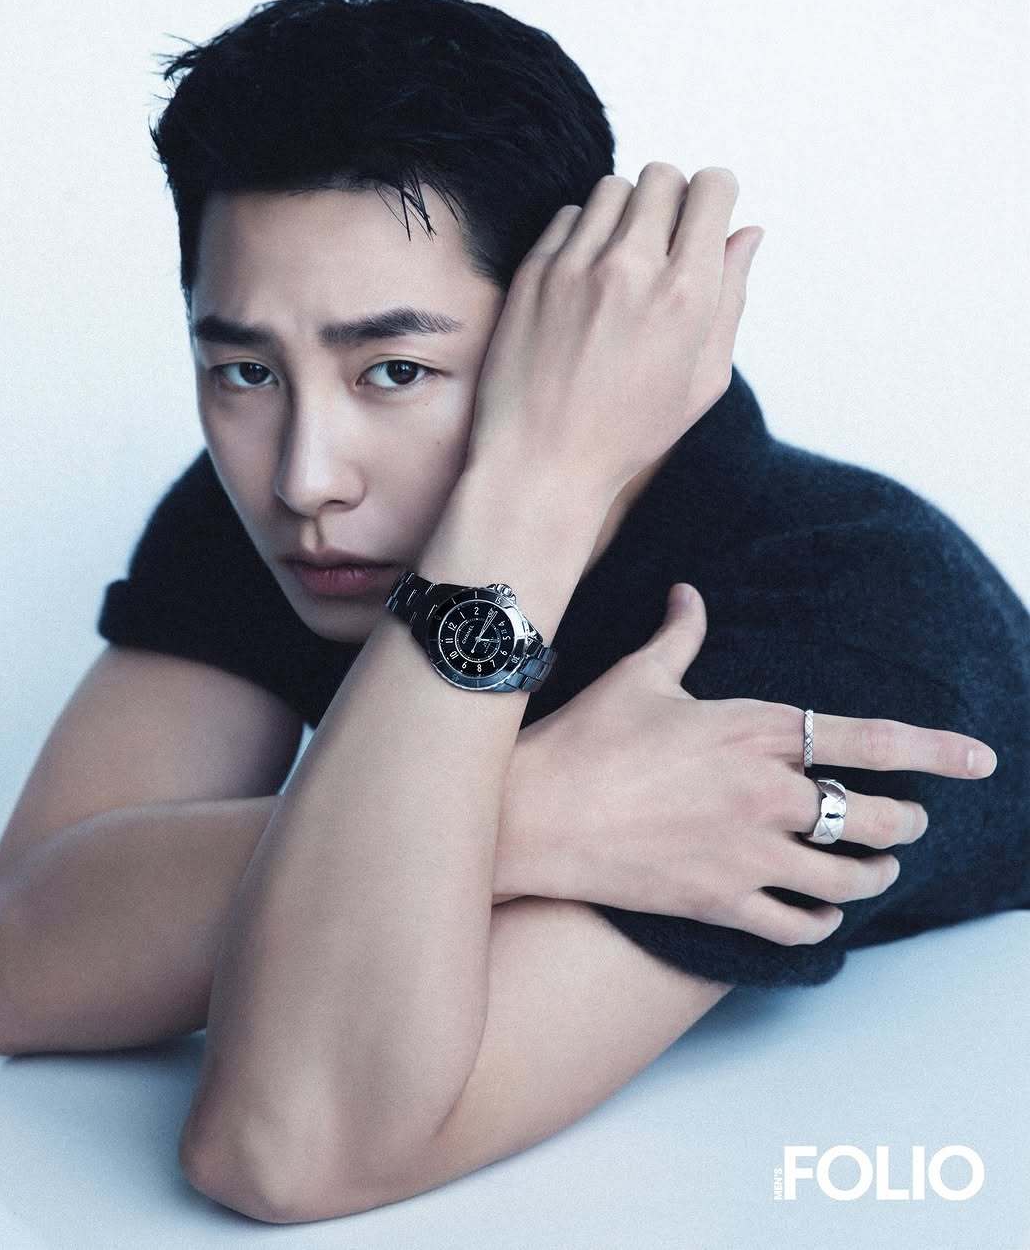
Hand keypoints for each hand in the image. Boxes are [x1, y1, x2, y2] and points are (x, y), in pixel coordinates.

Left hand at [466, 164, 762, 502]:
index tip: (706, 217)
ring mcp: (576, 266)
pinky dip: (583, 234)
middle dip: (672, 199)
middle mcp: (631, 268)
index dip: (715, 196)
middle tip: (665, 242)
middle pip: (663, 177)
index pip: (712, 188)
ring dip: (626, 212)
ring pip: (613, 188)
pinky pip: (569, 216)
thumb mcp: (702, 379)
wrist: (543, 462)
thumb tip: (747, 234)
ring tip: (622, 260)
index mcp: (686, 294)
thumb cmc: (629, 431)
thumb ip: (730, 298)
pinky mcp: (534, 272)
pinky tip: (585, 278)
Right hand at [515, 584, 997, 946]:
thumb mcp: (639, 677)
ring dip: (876, 876)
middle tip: (911, 823)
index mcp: (756, 731)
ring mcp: (748, 854)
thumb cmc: (587, 739)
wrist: (536, 814)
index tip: (981, 759)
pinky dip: (822, 923)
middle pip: (875, 818)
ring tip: (880, 871)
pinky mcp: (722, 902)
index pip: (869, 740)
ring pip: (849, 879)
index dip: (935, 751)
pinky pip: (798, 925)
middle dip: (907, 822)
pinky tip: (823, 915)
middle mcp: (767, 794)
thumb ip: (679, 636)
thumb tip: (688, 594)